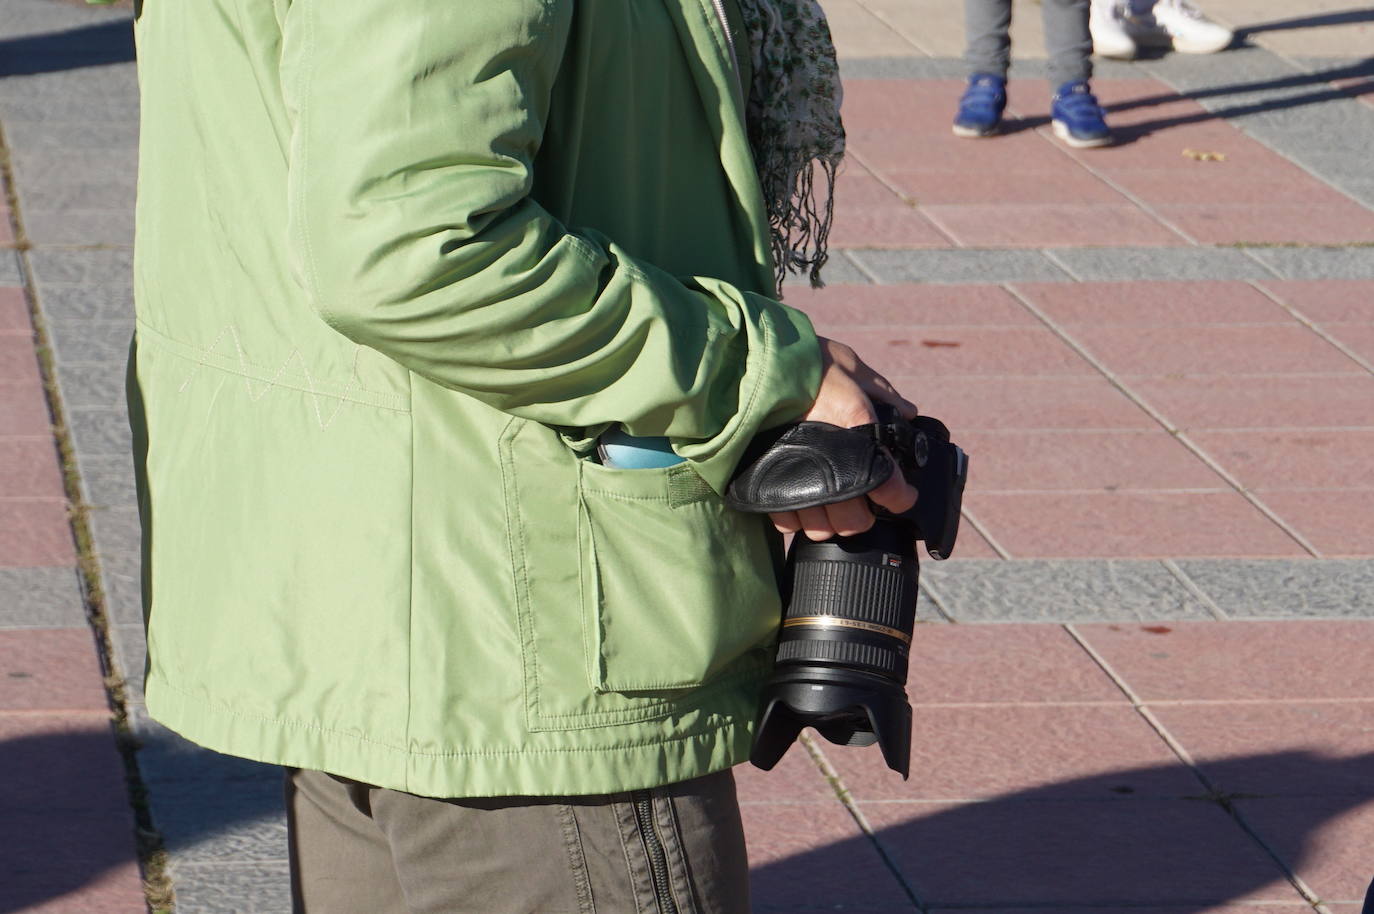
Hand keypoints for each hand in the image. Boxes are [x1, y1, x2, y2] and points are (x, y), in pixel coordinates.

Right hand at [769, 337, 918, 539]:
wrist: (741, 364)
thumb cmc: (798, 360)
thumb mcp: (847, 364)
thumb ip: (880, 391)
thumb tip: (907, 411)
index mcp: (856, 426)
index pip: (890, 487)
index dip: (901, 497)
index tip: (902, 495)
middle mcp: (828, 461)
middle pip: (854, 522)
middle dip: (862, 516)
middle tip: (861, 500)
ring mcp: (795, 478)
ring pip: (819, 528)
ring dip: (827, 519)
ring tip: (827, 500)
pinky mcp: (764, 486)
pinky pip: (786, 522)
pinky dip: (795, 517)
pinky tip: (799, 498)